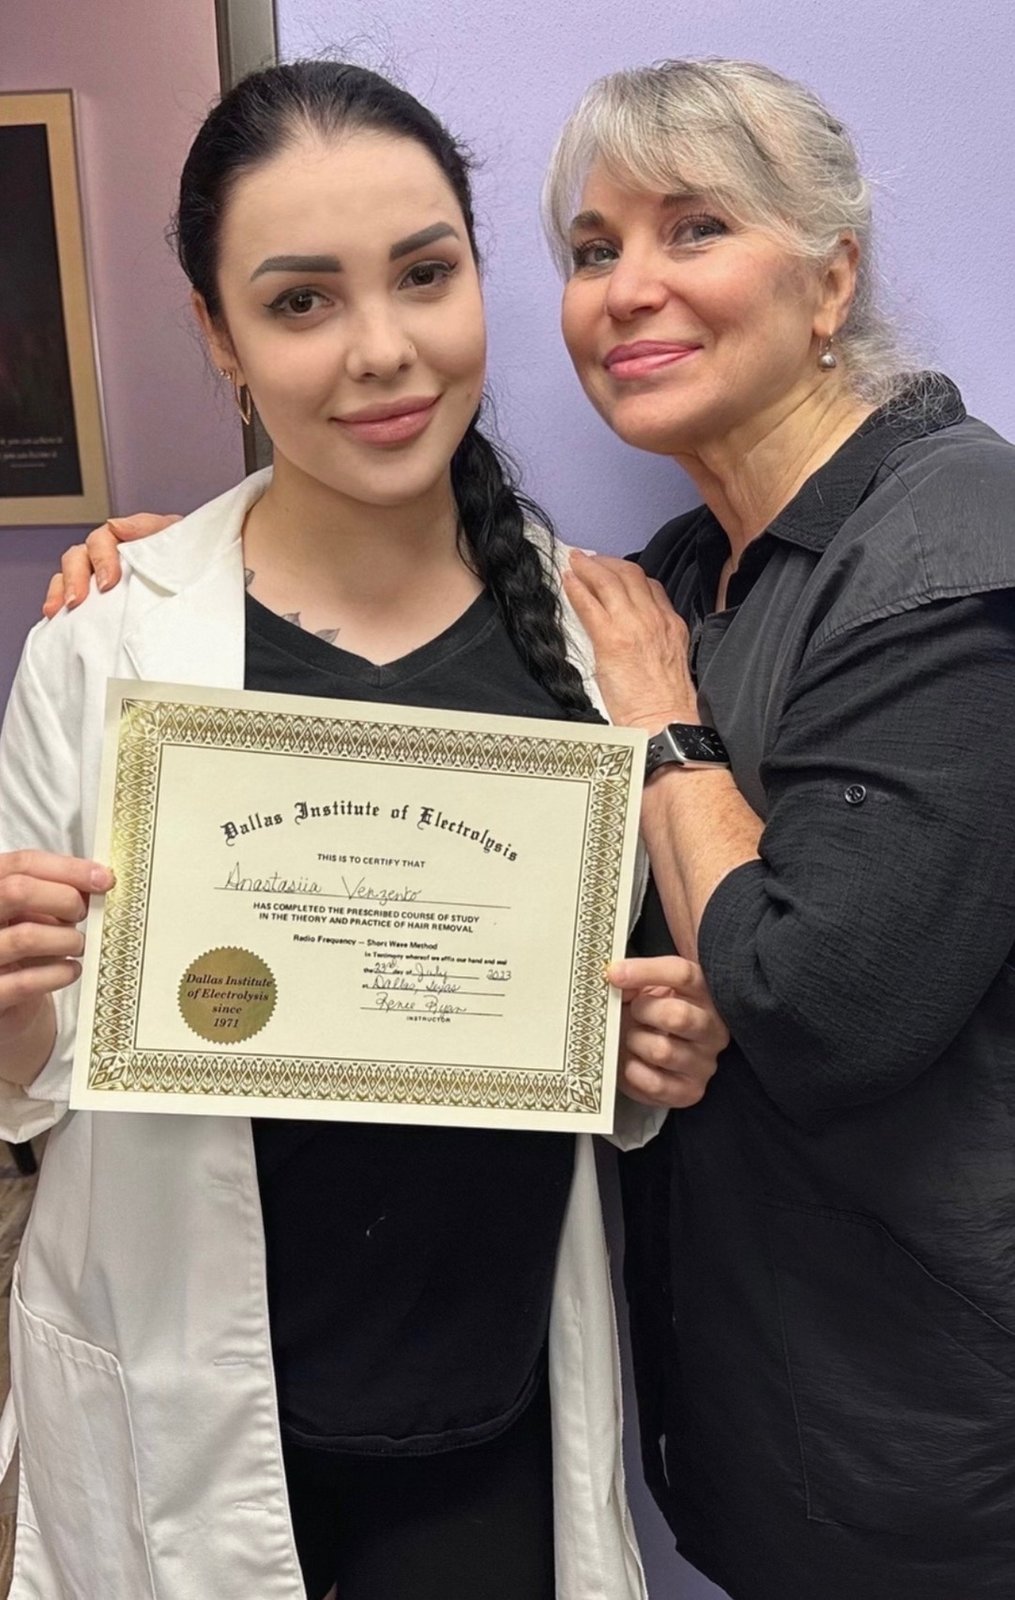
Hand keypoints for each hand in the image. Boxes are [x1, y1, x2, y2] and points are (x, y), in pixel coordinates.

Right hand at [0, 851, 112, 1044]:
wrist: (11, 1001)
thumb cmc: (26, 949)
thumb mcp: (37, 913)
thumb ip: (58, 893)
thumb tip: (97, 880)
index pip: (21, 864)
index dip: (68, 868)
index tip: (103, 878)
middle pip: (17, 891)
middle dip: (64, 899)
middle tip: (83, 913)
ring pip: (26, 936)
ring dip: (67, 940)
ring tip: (78, 945)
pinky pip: (27, 982)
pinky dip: (60, 973)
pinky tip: (71, 970)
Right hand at [42, 513, 182, 617]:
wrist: (198, 582)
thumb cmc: (186, 559)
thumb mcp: (176, 539)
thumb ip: (151, 529)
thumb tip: (117, 525)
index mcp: (127, 538)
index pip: (105, 538)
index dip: (102, 556)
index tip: (108, 581)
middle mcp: (108, 552)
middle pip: (81, 555)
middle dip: (77, 577)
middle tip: (80, 599)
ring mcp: (97, 572)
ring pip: (70, 571)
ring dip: (64, 588)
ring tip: (65, 608)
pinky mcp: (92, 593)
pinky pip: (65, 591)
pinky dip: (57, 600)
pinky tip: (55, 615)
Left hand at [563, 550, 697, 729]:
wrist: (666, 721)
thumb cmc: (666, 704)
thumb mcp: (669, 662)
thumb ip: (653, 641)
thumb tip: (631, 637)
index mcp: (671, 625)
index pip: (651, 587)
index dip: (629, 575)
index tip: (615, 572)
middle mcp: (654, 619)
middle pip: (630, 575)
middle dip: (607, 562)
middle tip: (588, 559)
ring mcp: (634, 626)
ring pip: (609, 582)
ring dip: (588, 568)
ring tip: (574, 562)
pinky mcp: (612, 639)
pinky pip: (590, 605)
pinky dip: (577, 589)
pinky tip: (568, 583)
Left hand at [610, 955, 727, 1107]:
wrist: (659, 1050)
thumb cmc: (653, 1013)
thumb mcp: (648, 988)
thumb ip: (635, 978)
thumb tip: (614, 978)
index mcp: (705, 994)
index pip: (683, 974)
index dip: (645, 971)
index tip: (614, 973)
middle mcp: (713, 1028)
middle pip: (677, 1016)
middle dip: (642, 1011)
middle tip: (631, 1011)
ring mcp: (705, 1062)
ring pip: (662, 1051)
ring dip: (635, 1042)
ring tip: (631, 1038)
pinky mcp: (690, 1091)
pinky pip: (655, 1084)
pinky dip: (633, 1072)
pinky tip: (632, 1062)